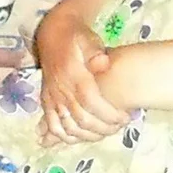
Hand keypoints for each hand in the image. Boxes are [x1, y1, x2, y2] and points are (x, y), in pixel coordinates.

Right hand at [36, 8, 127, 143]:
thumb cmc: (76, 38)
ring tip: (106, 131)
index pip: (91, 102)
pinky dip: (67, 136)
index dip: (109, 114)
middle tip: (120, 125)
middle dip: (104, 127)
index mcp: (73, 75)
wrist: (52, 35)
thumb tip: (104, 63)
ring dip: (89, 134)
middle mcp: (61, 90)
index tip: (126, 117)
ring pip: (68, 127)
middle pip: (82, 118)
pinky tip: (82, 137)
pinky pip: (54, 126)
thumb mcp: (88, 38)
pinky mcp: (47, 102)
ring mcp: (52, 98)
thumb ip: (95, 52)